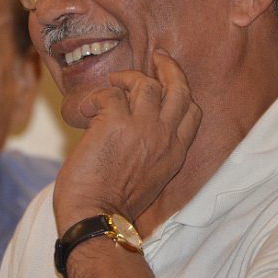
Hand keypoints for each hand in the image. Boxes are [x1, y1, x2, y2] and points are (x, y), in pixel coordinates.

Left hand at [52, 50, 201, 232]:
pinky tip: (86, 113)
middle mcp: (164, 137)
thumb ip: (153, 151)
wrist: (98, 220)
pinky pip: (109, 94)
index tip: (168, 80)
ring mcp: (142, 129)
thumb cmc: (115, 206)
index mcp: (175, 153)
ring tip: (109, 89)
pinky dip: (95, 98)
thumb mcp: (152, 179)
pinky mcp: (114, 123)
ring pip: (145, 84)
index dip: (181, 91)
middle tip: (157, 57)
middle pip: (178, 88)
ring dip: (125, 79)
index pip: (192, 112)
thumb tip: (136, 128)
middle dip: (169, 67)